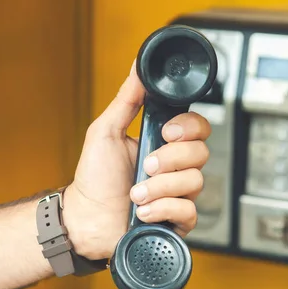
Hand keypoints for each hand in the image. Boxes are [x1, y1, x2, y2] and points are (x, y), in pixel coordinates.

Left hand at [62, 61, 211, 260]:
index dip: (189, 128)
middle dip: (169, 159)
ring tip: (135, 194)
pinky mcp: (176, 220)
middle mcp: (173, 168)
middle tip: (145, 166)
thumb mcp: (105, 132)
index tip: (166, 133)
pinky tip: (143, 211)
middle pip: (201, 153)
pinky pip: (189, 211)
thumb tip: (138, 68)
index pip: (198, 128)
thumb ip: (125, 100)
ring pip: (195, 182)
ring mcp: (176, 193)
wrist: (86, 217)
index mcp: (161, 144)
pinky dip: (163, 209)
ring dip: (159, 187)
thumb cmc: (93, 177)